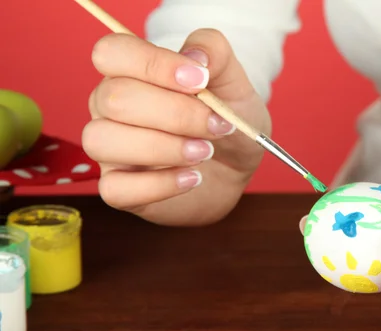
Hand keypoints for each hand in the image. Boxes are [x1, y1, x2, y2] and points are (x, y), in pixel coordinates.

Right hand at [83, 30, 270, 225]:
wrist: (235, 167)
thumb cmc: (224, 120)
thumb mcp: (232, 81)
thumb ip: (214, 52)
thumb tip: (194, 55)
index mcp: (129, 72)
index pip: (112, 52)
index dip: (155, 64)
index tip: (200, 81)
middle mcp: (109, 108)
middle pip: (114, 99)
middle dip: (175, 113)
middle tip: (216, 126)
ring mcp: (109, 150)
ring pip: (105, 141)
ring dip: (164, 148)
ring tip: (204, 152)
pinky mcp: (118, 189)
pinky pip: (116, 188)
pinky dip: (160, 184)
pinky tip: (192, 179)